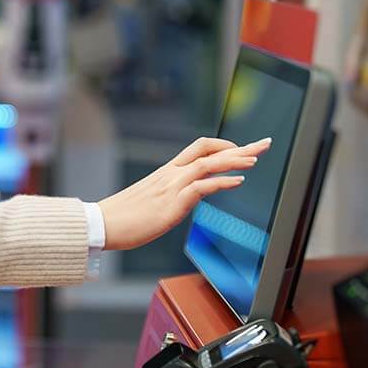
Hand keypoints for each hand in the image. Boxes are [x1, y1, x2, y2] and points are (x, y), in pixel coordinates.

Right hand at [97, 136, 271, 250]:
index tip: (242, 148)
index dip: (224, 146)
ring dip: (235, 161)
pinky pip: (202, 187)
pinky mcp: (172, 203)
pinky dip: (222, 182)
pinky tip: (238, 181)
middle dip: (241, 147)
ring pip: (209, 164)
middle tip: (264, 144)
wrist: (103, 223)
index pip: (199, 148)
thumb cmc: (124, 216)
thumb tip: (184, 199)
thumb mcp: (150, 199)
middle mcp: (172, 174)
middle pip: (210, 151)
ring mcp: (172, 186)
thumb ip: (169, 194)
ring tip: (256, 159)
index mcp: (167, 172)